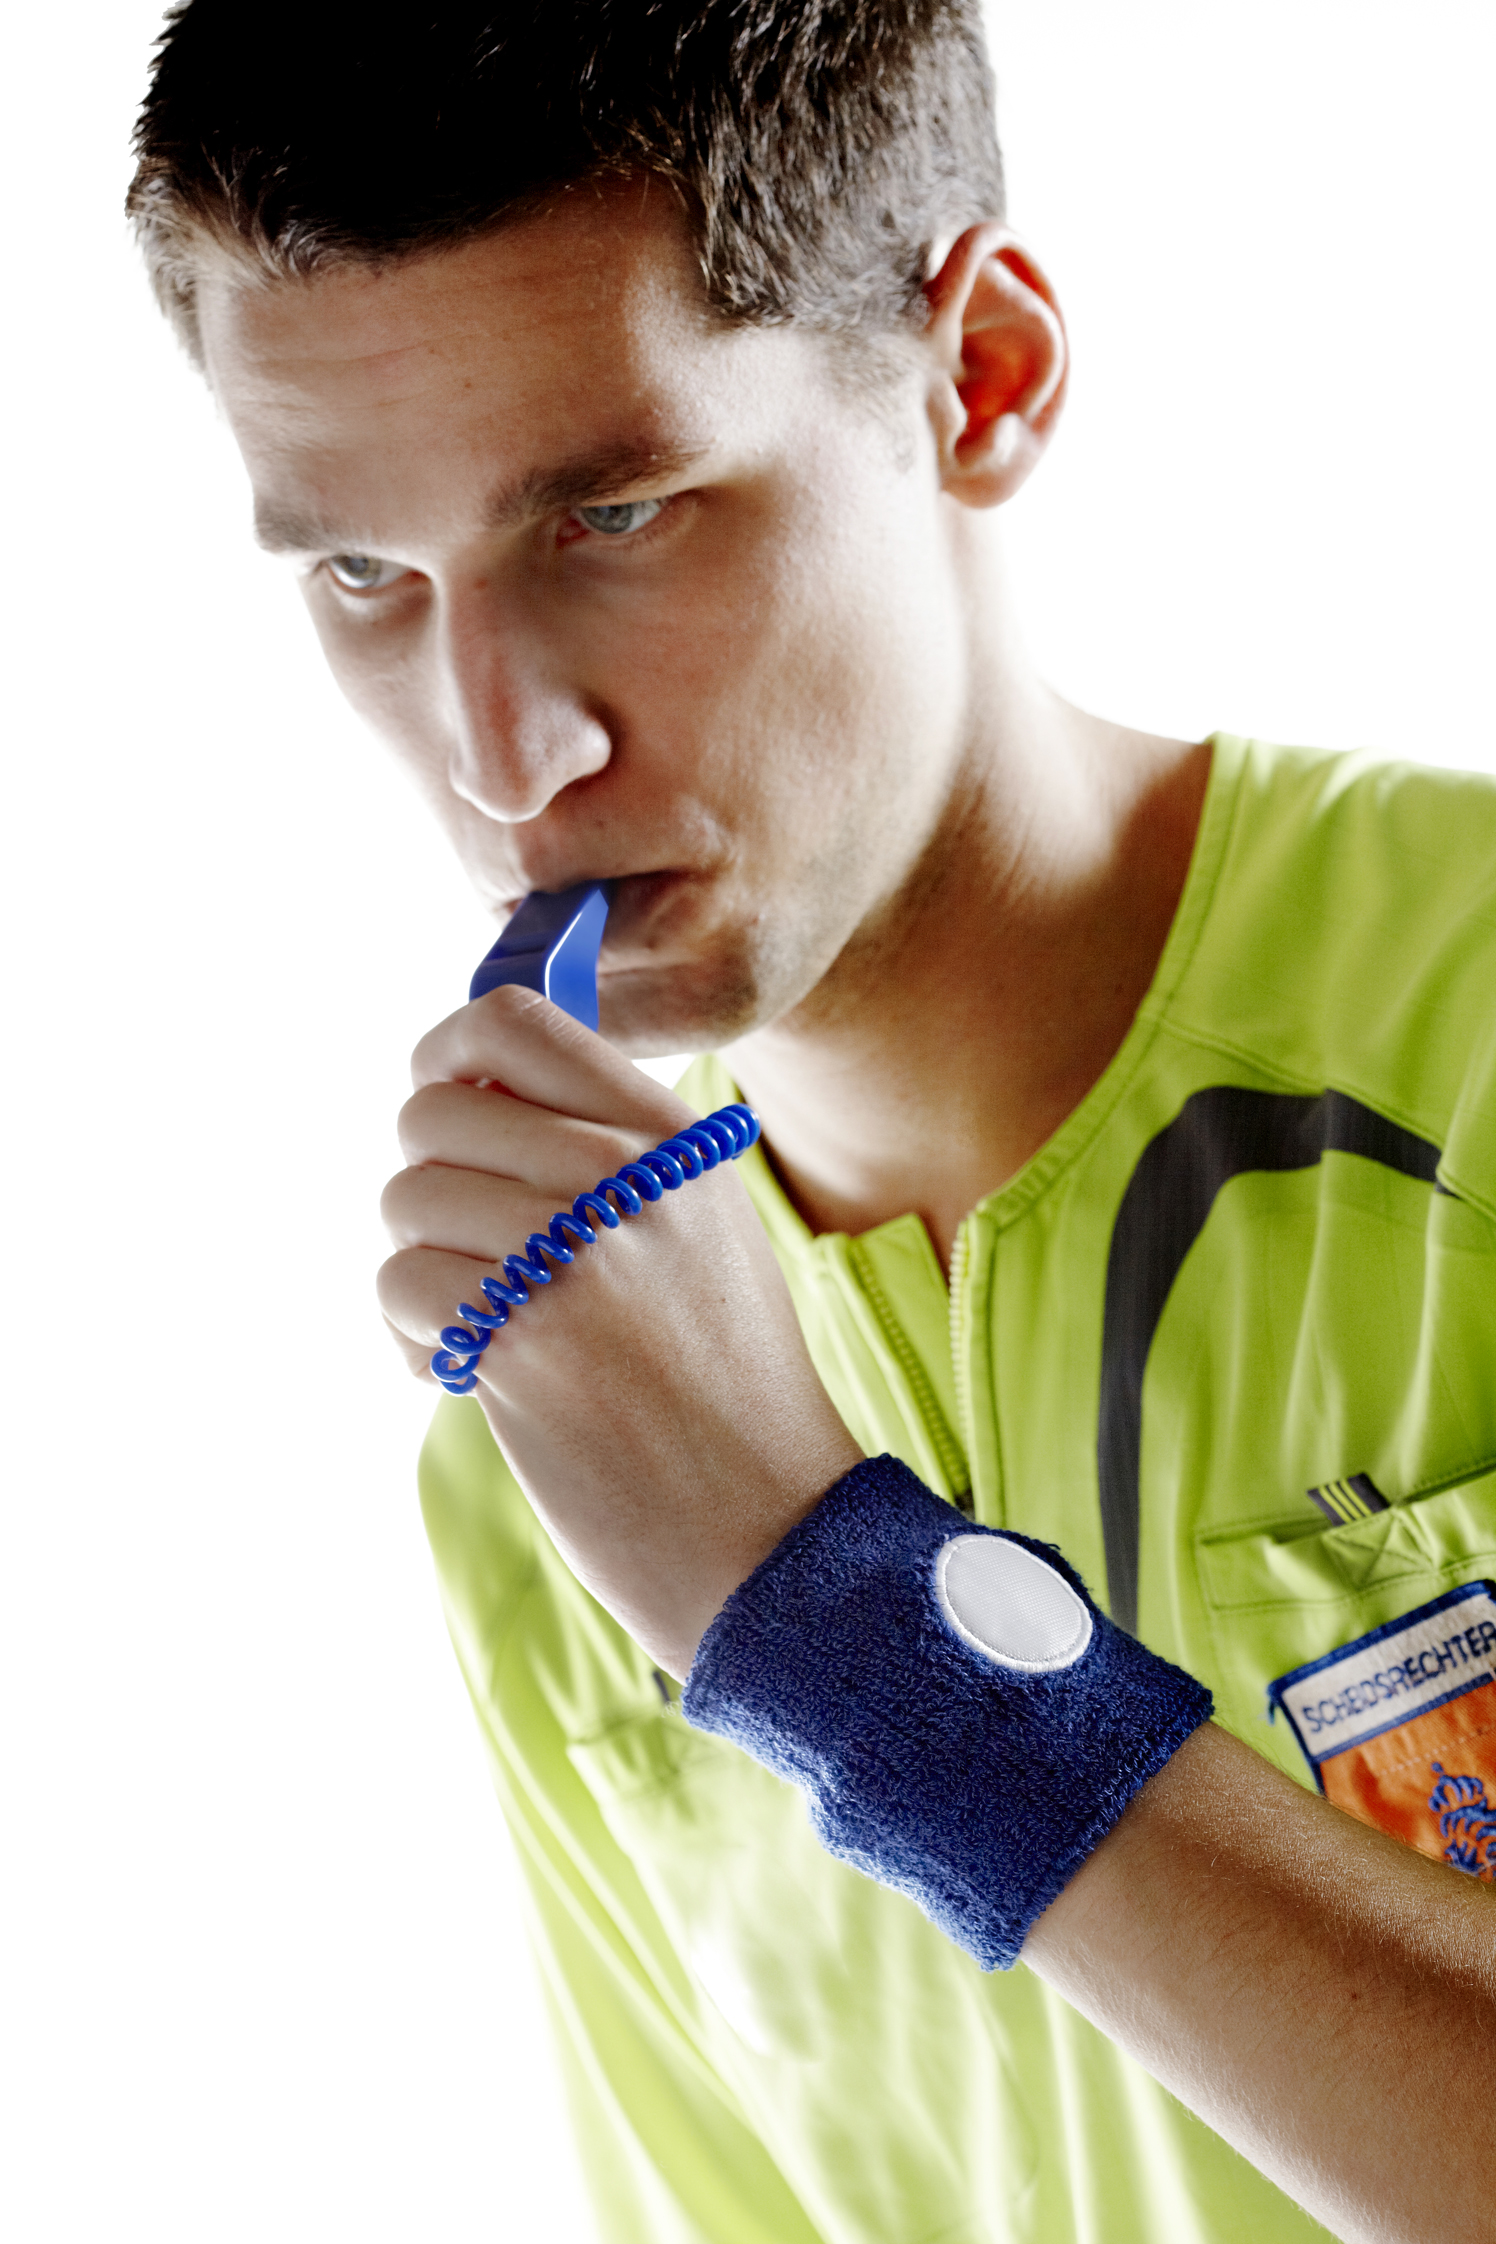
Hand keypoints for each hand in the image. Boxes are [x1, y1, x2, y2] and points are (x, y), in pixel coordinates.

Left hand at [378, 985, 862, 1674]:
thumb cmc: (720, 1387)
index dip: (448, 1057)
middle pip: (432, 1111)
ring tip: (489, 1326)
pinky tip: (483, 1378)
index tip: (453, 1111)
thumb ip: (602, 1149)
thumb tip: (463, 1085)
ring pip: (406, 1199)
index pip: (511, 1020)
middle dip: (428, 1186)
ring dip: (422, 1271)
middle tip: (480, 1258)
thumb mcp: (697, 1230)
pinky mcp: (530, 1338)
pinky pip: (403, 1286)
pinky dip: (421, 1341)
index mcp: (670, 1135)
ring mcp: (580, 1252)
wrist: (768, 1532)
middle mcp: (628, 1174)